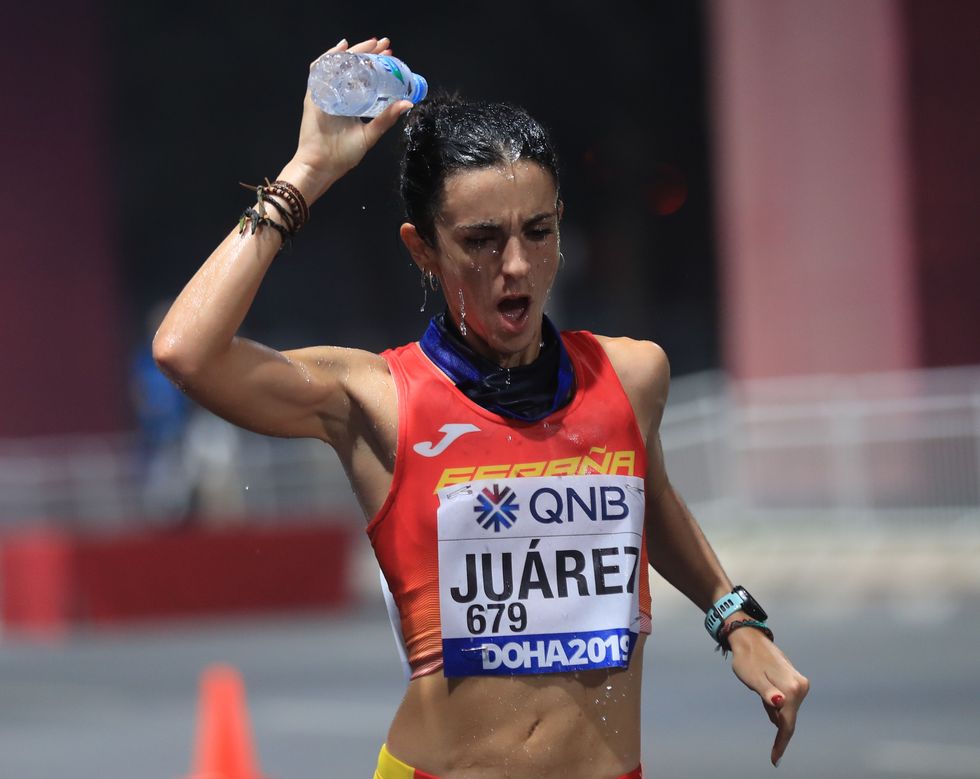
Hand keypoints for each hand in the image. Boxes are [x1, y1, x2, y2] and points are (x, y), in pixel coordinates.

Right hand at [286, 37, 413, 202]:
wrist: (321, 165)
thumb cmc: (343, 155)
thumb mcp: (370, 134)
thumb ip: (386, 118)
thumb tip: (407, 103)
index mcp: (352, 103)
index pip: (365, 77)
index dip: (377, 64)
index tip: (390, 55)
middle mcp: (339, 95)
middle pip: (352, 67)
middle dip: (368, 53)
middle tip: (384, 44)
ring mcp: (325, 93)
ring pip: (338, 65)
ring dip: (353, 52)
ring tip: (369, 44)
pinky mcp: (314, 95)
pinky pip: (319, 71)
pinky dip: (329, 57)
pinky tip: (342, 49)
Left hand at [728, 628, 808, 765]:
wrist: (749, 638)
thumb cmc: (748, 660)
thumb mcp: (753, 679)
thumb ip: (767, 693)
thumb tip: (779, 703)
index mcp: (791, 689)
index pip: (787, 724)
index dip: (781, 743)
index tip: (774, 760)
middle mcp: (800, 687)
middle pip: (789, 717)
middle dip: (775, 720)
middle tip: (757, 694)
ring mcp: (799, 683)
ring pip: (787, 709)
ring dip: (774, 710)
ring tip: (759, 687)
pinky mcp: (795, 680)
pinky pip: (786, 700)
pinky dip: (775, 703)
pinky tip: (766, 690)